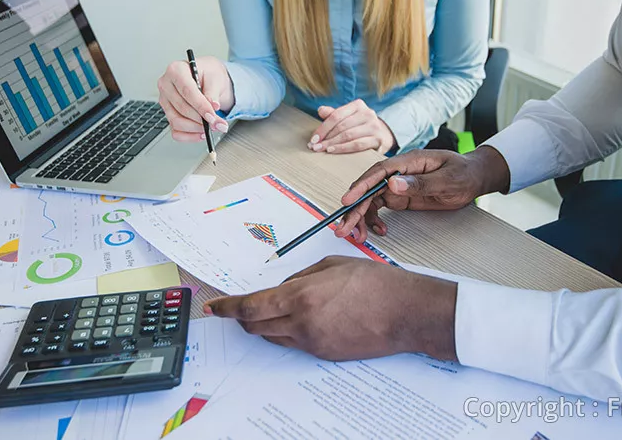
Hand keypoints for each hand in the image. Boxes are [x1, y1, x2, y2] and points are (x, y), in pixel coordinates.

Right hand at [158, 56, 232, 141]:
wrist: (208, 78)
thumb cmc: (209, 74)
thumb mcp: (215, 77)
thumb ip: (212, 92)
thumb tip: (213, 107)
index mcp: (176, 70)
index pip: (186, 91)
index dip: (200, 106)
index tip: (212, 116)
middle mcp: (166, 86)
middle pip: (182, 108)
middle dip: (202, 120)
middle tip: (218, 124)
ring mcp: (165, 102)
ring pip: (177, 122)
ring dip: (197, 128)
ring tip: (212, 127)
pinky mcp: (168, 115)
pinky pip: (176, 132)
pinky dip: (190, 136)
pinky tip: (202, 133)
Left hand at [204, 256, 457, 360]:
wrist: (406, 313)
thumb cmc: (376, 283)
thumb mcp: (332, 266)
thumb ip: (300, 277)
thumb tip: (281, 289)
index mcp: (301, 297)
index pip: (250, 307)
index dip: (228, 308)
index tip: (215, 307)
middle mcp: (302, 324)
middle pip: (256, 325)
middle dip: (243, 316)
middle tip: (239, 307)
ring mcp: (312, 343)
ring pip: (273, 336)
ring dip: (264, 324)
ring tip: (274, 310)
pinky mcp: (325, 355)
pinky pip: (294, 344)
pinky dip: (287, 332)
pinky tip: (302, 319)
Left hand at [308, 100, 395, 154]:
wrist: (383, 135)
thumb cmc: (360, 126)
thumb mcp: (347, 118)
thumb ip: (334, 115)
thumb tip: (320, 110)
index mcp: (358, 105)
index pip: (336, 115)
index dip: (323, 128)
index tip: (313, 138)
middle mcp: (368, 113)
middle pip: (342, 126)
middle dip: (326, 138)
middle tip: (314, 147)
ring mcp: (374, 126)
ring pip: (348, 136)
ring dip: (332, 144)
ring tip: (321, 150)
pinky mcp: (378, 139)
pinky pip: (357, 145)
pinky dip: (343, 148)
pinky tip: (333, 151)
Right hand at [335, 147, 509, 242]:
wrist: (474, 177)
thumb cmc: (464, 173)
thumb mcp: (448, 179)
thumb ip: (420, 183)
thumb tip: (392, 183)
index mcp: (408, 162)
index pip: (379, 172)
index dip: (361, 186)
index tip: (348, 201)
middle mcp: (398, 172)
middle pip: (369, 189)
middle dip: (354, 209)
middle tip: (344, 228)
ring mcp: (397, 185)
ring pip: (371, 200)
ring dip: (360, 217)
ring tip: (356, 235)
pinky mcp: (399, 196)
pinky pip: (380, 208)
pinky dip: (374, 220)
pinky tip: (378, 231)